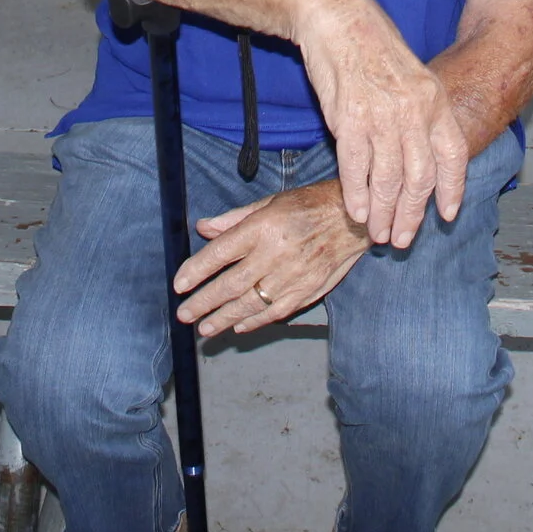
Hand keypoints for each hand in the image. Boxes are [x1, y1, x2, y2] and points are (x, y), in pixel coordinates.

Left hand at [173, 182, 370, 337]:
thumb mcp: (270, 203)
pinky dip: (255, 321)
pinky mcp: (307, 290)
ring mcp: (292, 276)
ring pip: (250, 303)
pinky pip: (275, 312)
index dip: (196, 270)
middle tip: (184, 314)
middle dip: (203, 302)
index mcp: (263, 227)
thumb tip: (204, 228)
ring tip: (204, 328)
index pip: (220, 253)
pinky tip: (238, 327)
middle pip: (231, 284)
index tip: (179, 284)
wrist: (353, 219)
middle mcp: (275, 253)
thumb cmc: (309, 205)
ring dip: (223, 318)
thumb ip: (234, 219)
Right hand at [293, 0, 467, 246]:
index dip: (451, 191)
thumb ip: (422, 115)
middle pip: (419, 178)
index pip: (453, 157)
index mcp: (435, 100)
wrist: (339, 18)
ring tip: (378, 234)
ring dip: (383, 213)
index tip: (445, 216)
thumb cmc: (374, 48)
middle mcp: (414, 111)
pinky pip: (355, 167)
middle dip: (411, 215)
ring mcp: (382, 115)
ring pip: (388, 179)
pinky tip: (357, 211)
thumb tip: (425, 157)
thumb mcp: (413, 77)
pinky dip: (356, 194)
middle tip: (403, 240)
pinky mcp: (348, 117)